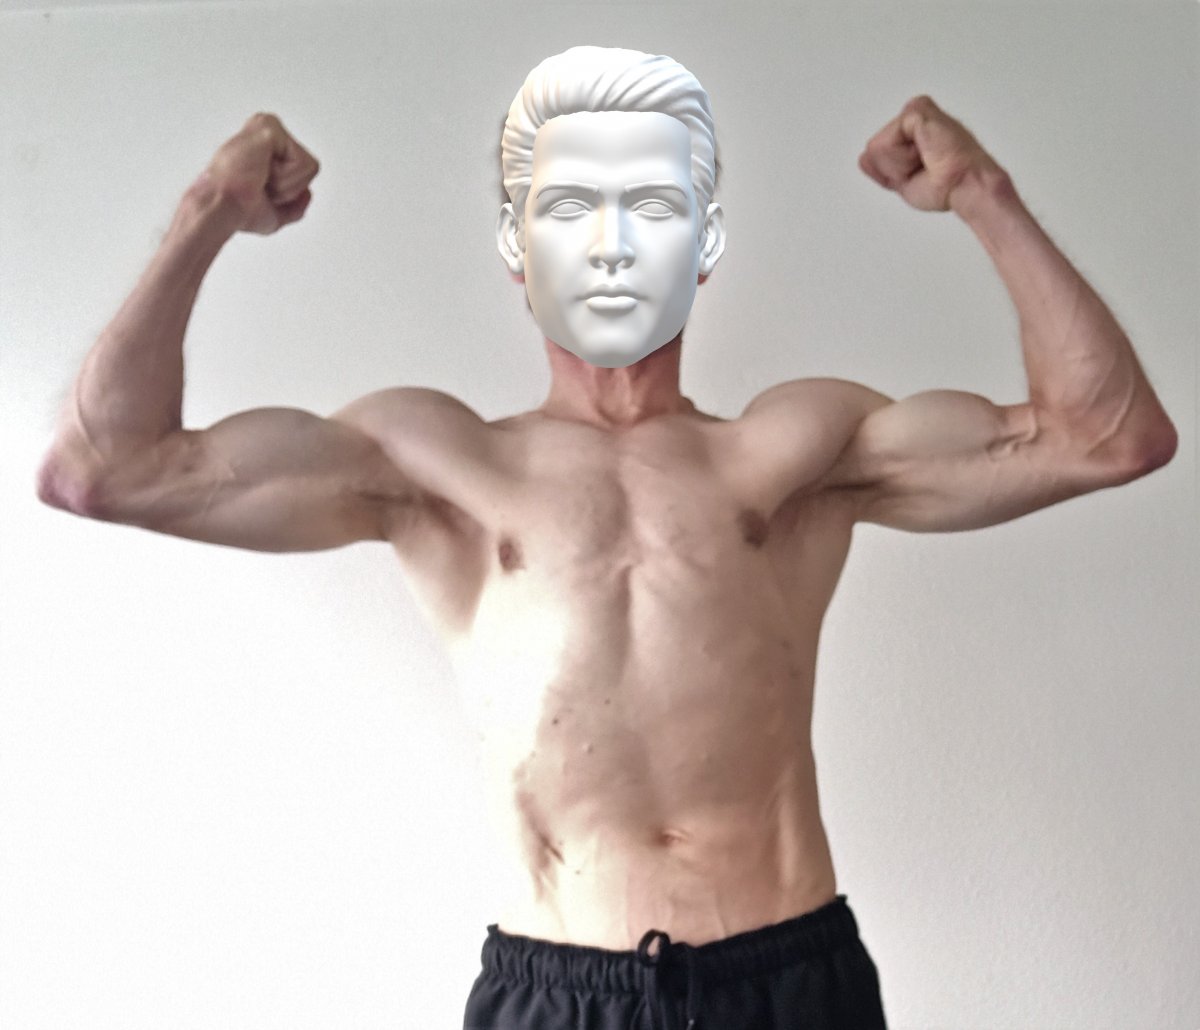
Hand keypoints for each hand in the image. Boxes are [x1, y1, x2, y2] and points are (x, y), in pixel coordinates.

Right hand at [195, 113, 319, 234]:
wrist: (222, 206)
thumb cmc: (238, 207)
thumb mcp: (275, 212)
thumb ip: (295, 204)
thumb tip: (308, 194)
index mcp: (266, 147)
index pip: (304, 168)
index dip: (289, 191)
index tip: (260, 190)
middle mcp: (267, 131)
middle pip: (310, 168)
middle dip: (290, 189)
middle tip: (260, 185)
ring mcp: (268, 126)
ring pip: (308, 166)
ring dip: (286, 184)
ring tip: (258, 179)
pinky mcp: (270, 127)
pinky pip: (302, 162)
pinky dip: (284, 178)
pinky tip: (260, 172)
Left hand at [858, 95, 1004, 212]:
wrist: (963, 185)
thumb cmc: (945, 186)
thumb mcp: (902, 182)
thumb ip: (882, 167)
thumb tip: (863, 158)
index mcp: (916, 134)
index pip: (881, 151)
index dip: (893, 172)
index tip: (922, 174)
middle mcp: (916, 119)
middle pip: (874, 150)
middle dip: (894, 168)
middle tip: (924, 169)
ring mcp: (917, 113)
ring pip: (878, 147)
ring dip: (899, 164)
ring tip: (927, 161)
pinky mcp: (917, 111)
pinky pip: (887, 142)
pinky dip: (902, 158)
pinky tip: (926, 153)